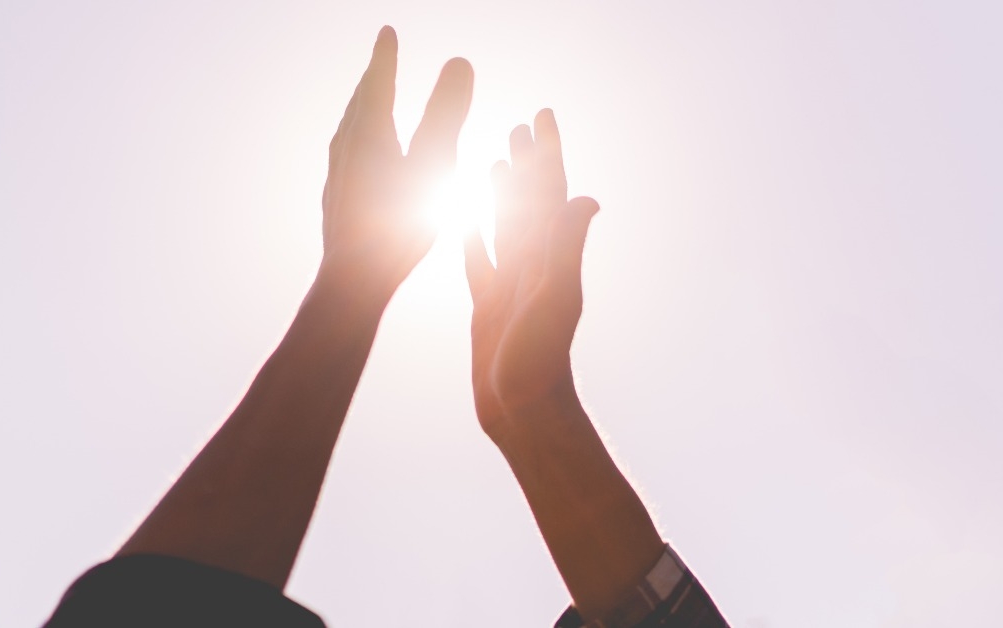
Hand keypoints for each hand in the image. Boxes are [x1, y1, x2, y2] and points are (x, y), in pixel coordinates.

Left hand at [320, 27, 473, 306]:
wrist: (353, 279)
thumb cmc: (397, 225)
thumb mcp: (433, 164)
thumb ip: (446, 112)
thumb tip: (459, 60)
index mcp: (369, 134)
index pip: (378, 82)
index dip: (386, 55)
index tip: (387, 32)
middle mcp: (347, 149)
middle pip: (359, 103)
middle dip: (372, 79)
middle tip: (379, 60)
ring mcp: (338, 176)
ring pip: (349, 131)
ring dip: (361, 110)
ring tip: (369, 104)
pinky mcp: (337, 202)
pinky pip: (346, 158)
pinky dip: (357, 142)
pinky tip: (361, 164)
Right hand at [464, 109, 600, 436]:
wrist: (522, 411)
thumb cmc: (540, 362)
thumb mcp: (554, 300)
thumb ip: (566, 249)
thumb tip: (586, 197)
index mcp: (549, 257)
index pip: (550, 193)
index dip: (548, 154)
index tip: (542, 116)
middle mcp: (533, 265)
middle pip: (529, 202)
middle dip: (527, 163)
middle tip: (519, 126)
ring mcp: (510, 285)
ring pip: (505, 227)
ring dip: (503, 194)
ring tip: (495, 162)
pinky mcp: (488, 306)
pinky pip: (480, 261)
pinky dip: (474, 236)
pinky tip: (465, 220)